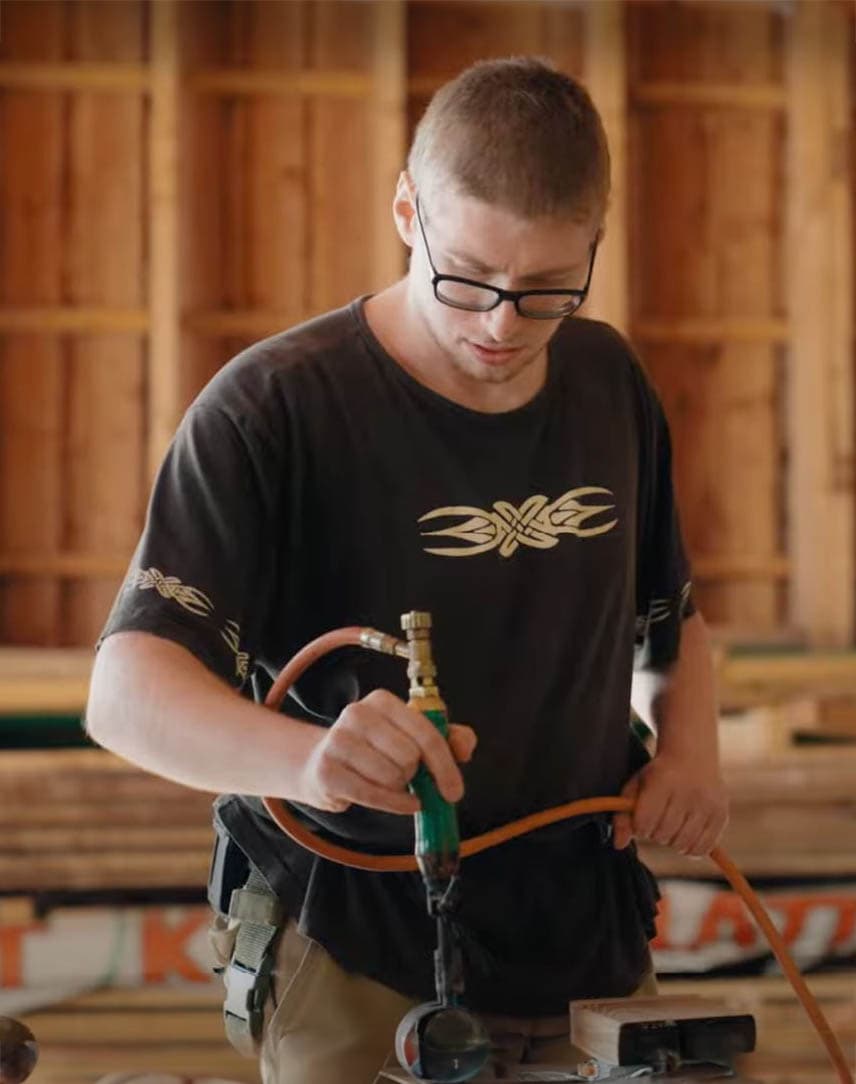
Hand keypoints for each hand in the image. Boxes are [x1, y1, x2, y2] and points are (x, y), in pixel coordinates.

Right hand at [298, 688, 476, 814]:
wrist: (322, 762)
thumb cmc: (376, 749)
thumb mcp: (412, 736)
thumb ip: (447, 738)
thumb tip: (465, 746)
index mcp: (382, 701)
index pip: (426, 733)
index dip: (445, 765)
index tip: (454, 791)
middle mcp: (357, 714)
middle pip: (409, 757)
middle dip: (413, 773)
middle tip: (404, 774)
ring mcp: (337, 741)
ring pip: (392, 777)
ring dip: (398, 787)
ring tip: (387, 780)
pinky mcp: (326, 771)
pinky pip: (374, 795)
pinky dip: (395, 805)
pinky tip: (402, 803)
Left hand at [612, 752, 727, 856]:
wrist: (693, 757)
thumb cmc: (657, 776)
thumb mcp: (635, 787)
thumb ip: (622, 815)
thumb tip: (618, 845)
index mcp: (662, 781)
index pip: (644, 822)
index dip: (639, 826)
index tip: (642, 819)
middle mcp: (688, 791)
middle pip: (663, 834)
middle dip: (655, 833)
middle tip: (658, 821)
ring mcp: (707, 804)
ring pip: (682, 844)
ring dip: (672, 841)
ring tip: (671, 827)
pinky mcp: (721, 814)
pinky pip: (703, 848)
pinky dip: (690, 849)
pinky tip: (685, 836)